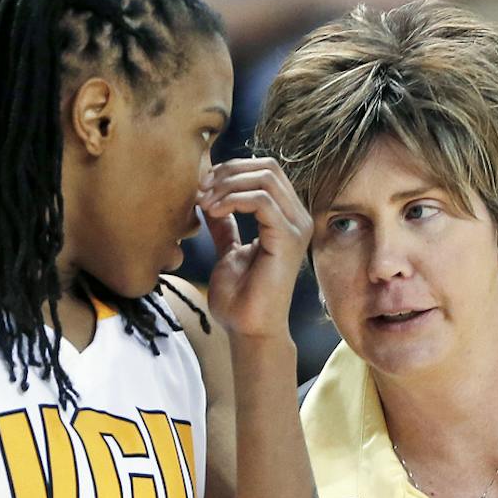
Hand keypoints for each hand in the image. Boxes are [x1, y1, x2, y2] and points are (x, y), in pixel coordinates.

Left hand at [198, 157, 311, 341]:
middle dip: (228, 172)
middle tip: (201, 191)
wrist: (248, 331)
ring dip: (227, 185)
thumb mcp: (227, 252)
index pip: (264, 170)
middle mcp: (297, 218)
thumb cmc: (240, 299)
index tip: (201, 188)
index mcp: (285, 217)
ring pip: (265, 178)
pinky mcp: (288, 240)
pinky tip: (212, 213)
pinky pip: (262, 201)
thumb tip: (209, 203)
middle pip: (267, 167)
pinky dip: (232, 200)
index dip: (230, 170)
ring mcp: (296, 228)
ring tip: (204, 204)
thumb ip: (225, 226)